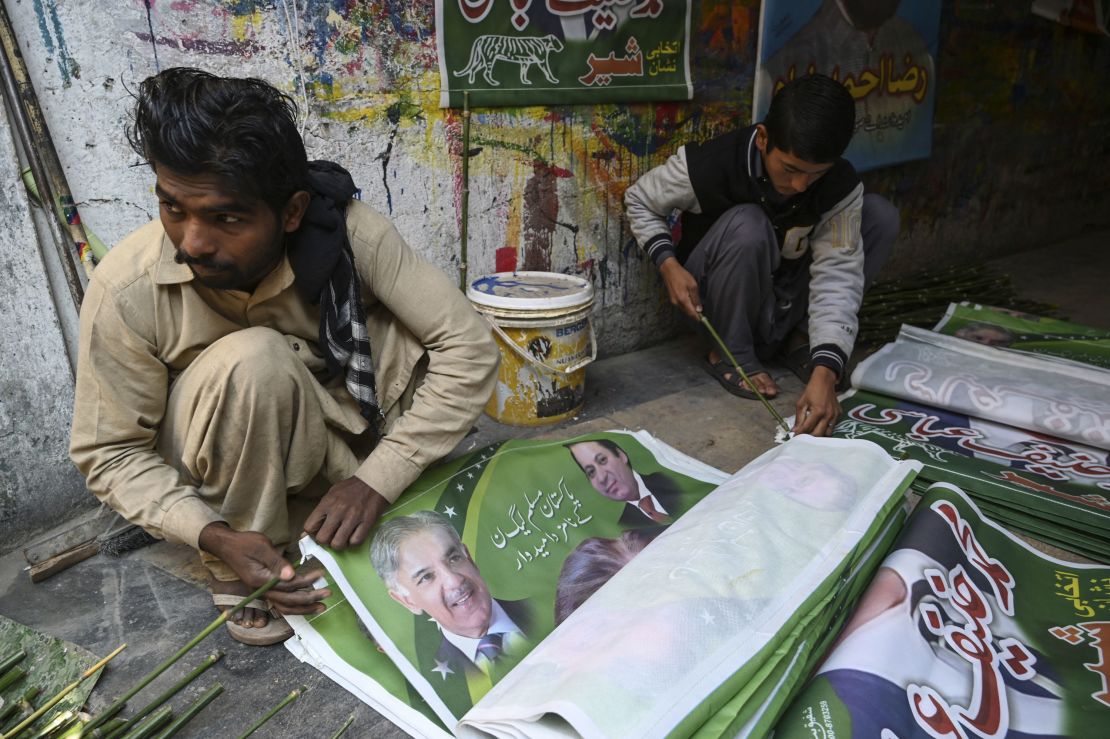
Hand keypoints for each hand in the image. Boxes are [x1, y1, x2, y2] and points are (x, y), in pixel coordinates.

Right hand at [198, 523, 326, 614]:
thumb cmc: (244, 543)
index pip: (288, 586)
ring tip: (321, 607)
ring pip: (285, 607)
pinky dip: (294, 606)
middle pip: (289, 601)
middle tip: (328, 594)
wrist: (227, 546)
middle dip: (310, 599)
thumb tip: (292, 575)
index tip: (321, 575)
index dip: (306, 582)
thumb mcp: (261, 547)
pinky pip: (281, 604)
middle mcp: (261, 591)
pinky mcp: (264, 590)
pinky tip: (306, 605)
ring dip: (304, 608)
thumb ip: (276, 562)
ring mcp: (262, 592)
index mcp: (261, 581)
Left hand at [303, 475, 388, 549]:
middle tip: (332, 536)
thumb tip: (305, 534)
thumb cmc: (350, 489)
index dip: (313, 533)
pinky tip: (354, 536)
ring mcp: (353, 517)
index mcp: (327, 503)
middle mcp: (338, 510)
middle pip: (322, 538)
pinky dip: (353, 542)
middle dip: (326, 541)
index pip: (309, 527)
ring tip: (343, 537)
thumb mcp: (331, 495)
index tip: (320, 531)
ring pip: (338, 544)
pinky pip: (355, 542)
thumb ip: (319, 513)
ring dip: (340, 544)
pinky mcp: (367, 522)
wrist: (374, 482)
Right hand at [658, 257, 701, 319]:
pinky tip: (690, 301)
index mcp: (682, 299)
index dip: (697, 317)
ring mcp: (673, 301)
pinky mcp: (672, 299)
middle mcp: (677, 302)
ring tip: (696, 307)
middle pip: (687, 312)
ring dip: (690, 310)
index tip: (703, 320)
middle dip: (694, 314)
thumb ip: (695, 299)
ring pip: (684, 309)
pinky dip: (686, 306)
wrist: (669, 270)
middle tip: (702, 314)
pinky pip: (681, 305)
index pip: (691, 313)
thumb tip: (699, 310)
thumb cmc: (682, 276)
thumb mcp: (692, 286)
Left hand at [792, 366, 840, 436]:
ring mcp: (835, 415)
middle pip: (818, 434)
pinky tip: (819, 427)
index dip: (800, 434)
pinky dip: (826, 429)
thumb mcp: (801, 403)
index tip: (795, 437)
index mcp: (818, 411)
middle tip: (803, 437)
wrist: (825, 381)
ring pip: (828, 433)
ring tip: (811, 433)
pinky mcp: (839, 414)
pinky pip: (832, 426)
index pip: (808, 428)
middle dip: (809, 438)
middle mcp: (828, 415)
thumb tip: (795, 430)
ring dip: (819, 435)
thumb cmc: (811, 391)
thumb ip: (799, 418)